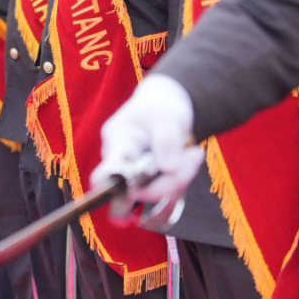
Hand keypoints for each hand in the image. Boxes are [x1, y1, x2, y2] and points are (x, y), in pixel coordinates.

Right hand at [92, 75, 201, 219]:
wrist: (166, 105)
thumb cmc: (162, 106)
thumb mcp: (167, 116)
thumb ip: (166, 140)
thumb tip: (167, 169)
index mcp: (117, 142)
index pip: (104, 177)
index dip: (116, 192)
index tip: (141, 193)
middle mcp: (120, 161)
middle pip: (137, 190)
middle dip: (169, 182)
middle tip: (194, 156)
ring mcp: (133, 172)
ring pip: (154, 191)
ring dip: (179, 178)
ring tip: (193, 152)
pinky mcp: (147, 179)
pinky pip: (163, 189)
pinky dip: (179, 178)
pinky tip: (189, 159)